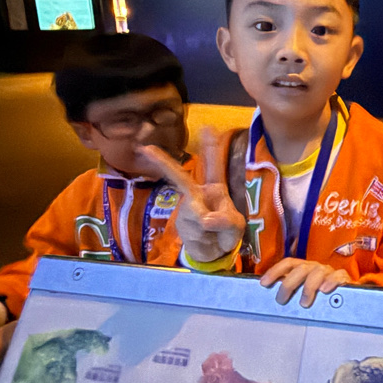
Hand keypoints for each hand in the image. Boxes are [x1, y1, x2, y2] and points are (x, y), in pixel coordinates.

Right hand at [138, 127, 244, 262]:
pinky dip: (204, 240)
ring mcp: (186, 209)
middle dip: (162, 163)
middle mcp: (197, 195)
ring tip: (214, 235)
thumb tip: (205, 219)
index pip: (213, 167)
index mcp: (215, 190)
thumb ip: (225, 221)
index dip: (210, 148)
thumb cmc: (227, 233)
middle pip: (179, 178)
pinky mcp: (180, 224)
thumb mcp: (236, 227)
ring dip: (208, 230)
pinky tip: (205, 241)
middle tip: (145, 148)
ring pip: (194, 216)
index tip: (208, 127)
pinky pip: (194, 232)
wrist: (215, 255)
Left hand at [259, 257, 350, 307]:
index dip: (275, 271)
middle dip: (288, 284)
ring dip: (308, 287)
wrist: (348, 299)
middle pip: (300, 268)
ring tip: (304, 302)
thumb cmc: (321, 298)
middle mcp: (316, 267)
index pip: (288, 263)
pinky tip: (325, 290)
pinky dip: (331, 282)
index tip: (263, 283)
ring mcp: (329, 272)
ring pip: (317, 272)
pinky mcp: (343, 279)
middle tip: (281, 300)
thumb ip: (291, 294)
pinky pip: (338, 276)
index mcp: (304, 268)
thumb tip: (270, 299)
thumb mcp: (303, 294)